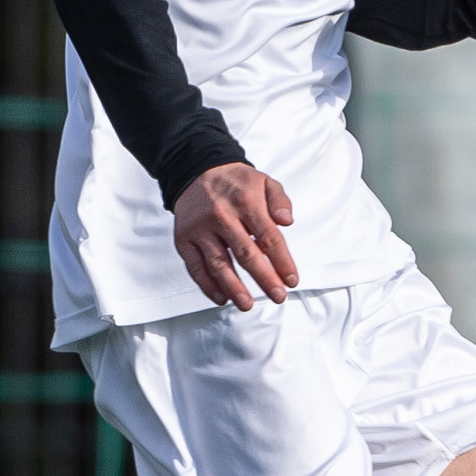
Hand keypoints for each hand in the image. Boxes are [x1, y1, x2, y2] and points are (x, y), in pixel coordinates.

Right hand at [172, 162, 297, 309]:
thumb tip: (287, 221)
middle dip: (264, 278)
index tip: (292, 280)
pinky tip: (222, 297)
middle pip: (246, 254)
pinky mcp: (184, 239)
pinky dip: (207, 285)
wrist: (197, 171)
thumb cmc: (236, 183)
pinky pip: (195, 267)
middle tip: (278, 297)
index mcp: (246, 202)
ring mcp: (200, 229)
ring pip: (218, 263)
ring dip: (234, 288)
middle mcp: (221, 216)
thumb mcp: (264, 181)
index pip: (269, 237)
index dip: (282, 261)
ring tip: (247, 305)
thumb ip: (280, 200)